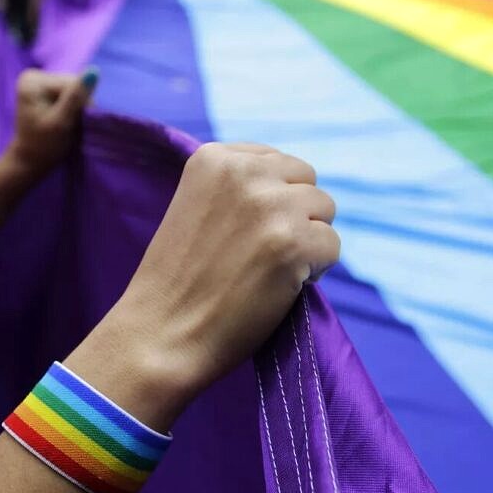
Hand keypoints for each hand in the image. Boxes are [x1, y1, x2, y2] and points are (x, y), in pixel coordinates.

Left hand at [6, 68, 95, 176]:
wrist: (31, 160)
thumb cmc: (44, 145)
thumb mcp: (62, 122)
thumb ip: (76, 97)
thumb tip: (94, 70)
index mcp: (33, 80)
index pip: (72, 82)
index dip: (82, 102)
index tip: (76, 122)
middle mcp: (34, 77)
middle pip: (73, 84)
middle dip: (79, 104)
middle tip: (73, 125)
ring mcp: (39, 83)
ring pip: (74, 89)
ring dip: (78, 107)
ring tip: (69, 124)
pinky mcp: (45, 91)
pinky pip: (70, 94)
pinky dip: (73, 108)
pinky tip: (67, 119)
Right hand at [71, 143, 339, 427]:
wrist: (160, 335)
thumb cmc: (180, 280)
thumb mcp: (198, 206)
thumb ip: (240, 186)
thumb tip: (297, 185)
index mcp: (215, 157)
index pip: (279, 162)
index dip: (274, 200)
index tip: (246, 232)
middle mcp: (244, 172)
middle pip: (308, 181)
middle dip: (297, 216)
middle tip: (263, 253)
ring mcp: (270, 206)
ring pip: (325, 211)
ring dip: (308, 241)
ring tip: (270, 269)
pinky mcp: (292, 243)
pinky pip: (332, 246)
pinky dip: (316, 270)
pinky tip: (281, 286)